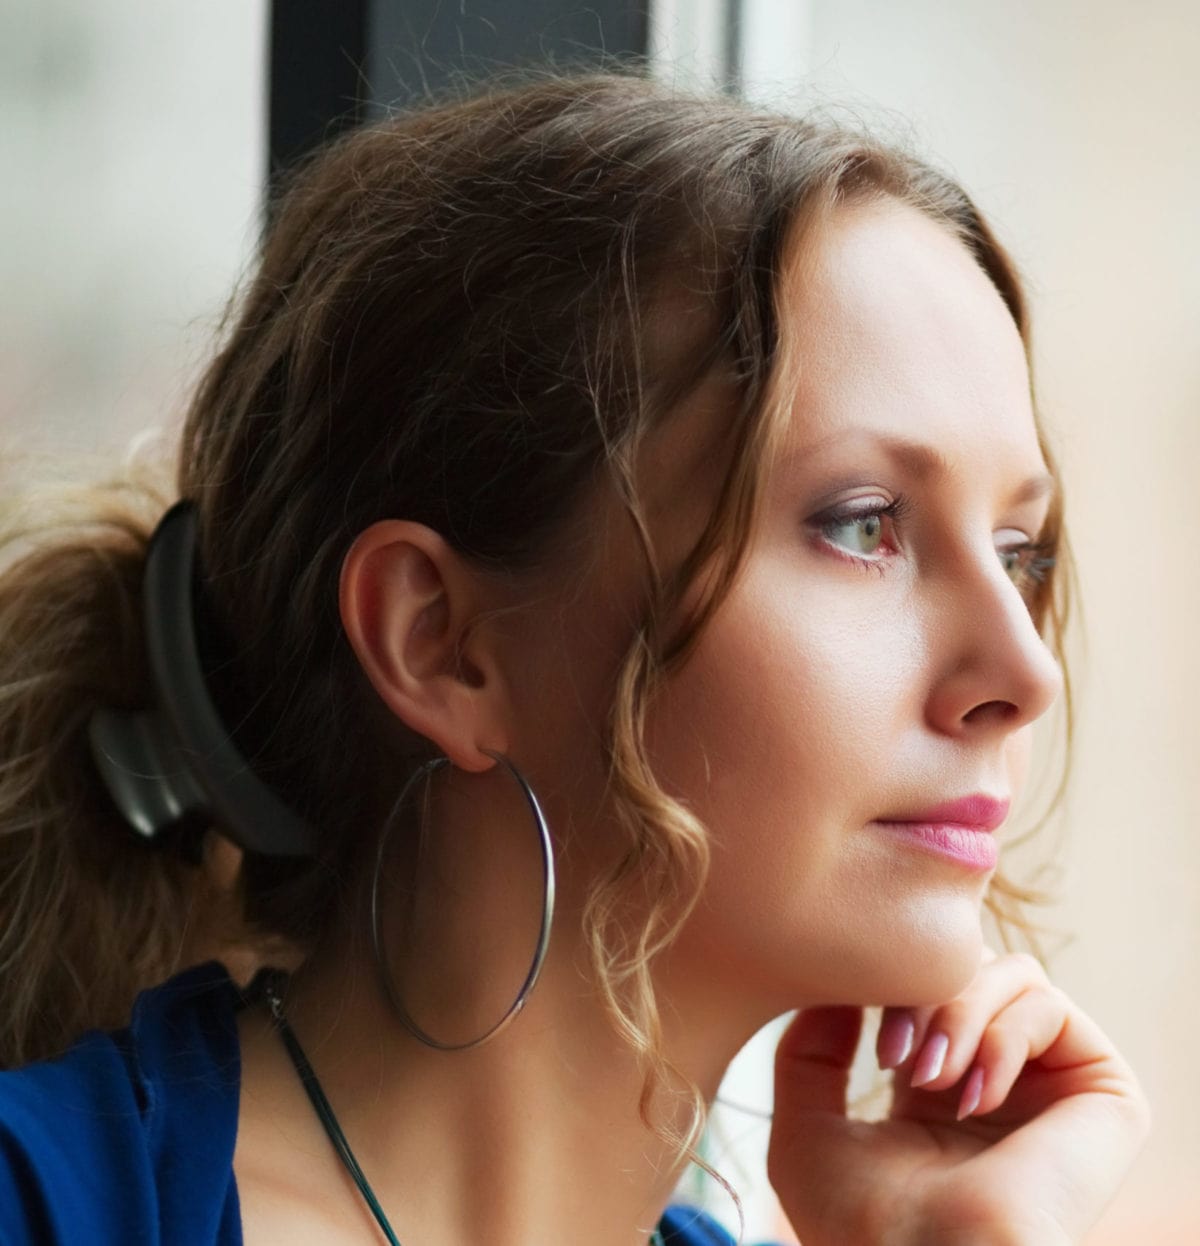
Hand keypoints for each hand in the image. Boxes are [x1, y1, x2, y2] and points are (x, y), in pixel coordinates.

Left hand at [766, 948, 1150, 1245]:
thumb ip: (808, 1051)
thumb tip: (845, 987)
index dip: (886, 984)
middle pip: (968, 966)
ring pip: (1009, 974)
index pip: (926, 981)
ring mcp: (1052, 1083)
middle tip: (894, 1055)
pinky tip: (974, 1100)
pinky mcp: (1103, 1093)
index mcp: (938, 1087)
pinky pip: (1050, 1007)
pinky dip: (1001, 1037)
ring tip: (931, 1078)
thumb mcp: (805, 1128)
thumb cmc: (861, 1224)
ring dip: (957, 1012)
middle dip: (919, 992)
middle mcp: (1000, 1077)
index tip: (854, 1020)